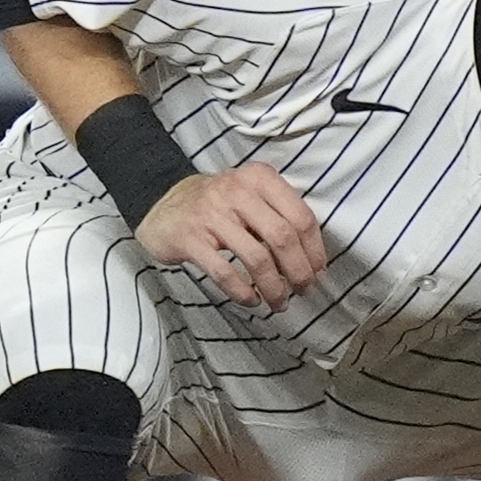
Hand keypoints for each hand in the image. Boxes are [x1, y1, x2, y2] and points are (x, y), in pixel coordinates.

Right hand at [136, 163, 327, 312]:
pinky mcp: (190, 239)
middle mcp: (237, 191)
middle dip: (299, 270)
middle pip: (282, 238)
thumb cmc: (220, 206)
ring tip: (279, 302)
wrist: (162, 205)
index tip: (319, 270)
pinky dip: (242, 292)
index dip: (315, 249)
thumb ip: (280, 215)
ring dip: (274, 287)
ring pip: (256, 258)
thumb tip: (313, 259)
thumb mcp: (252, 195)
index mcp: (260, 178)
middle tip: (304, 290)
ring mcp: (211, 214)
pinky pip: (224, 272)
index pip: (301, 216)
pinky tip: (251, 300)